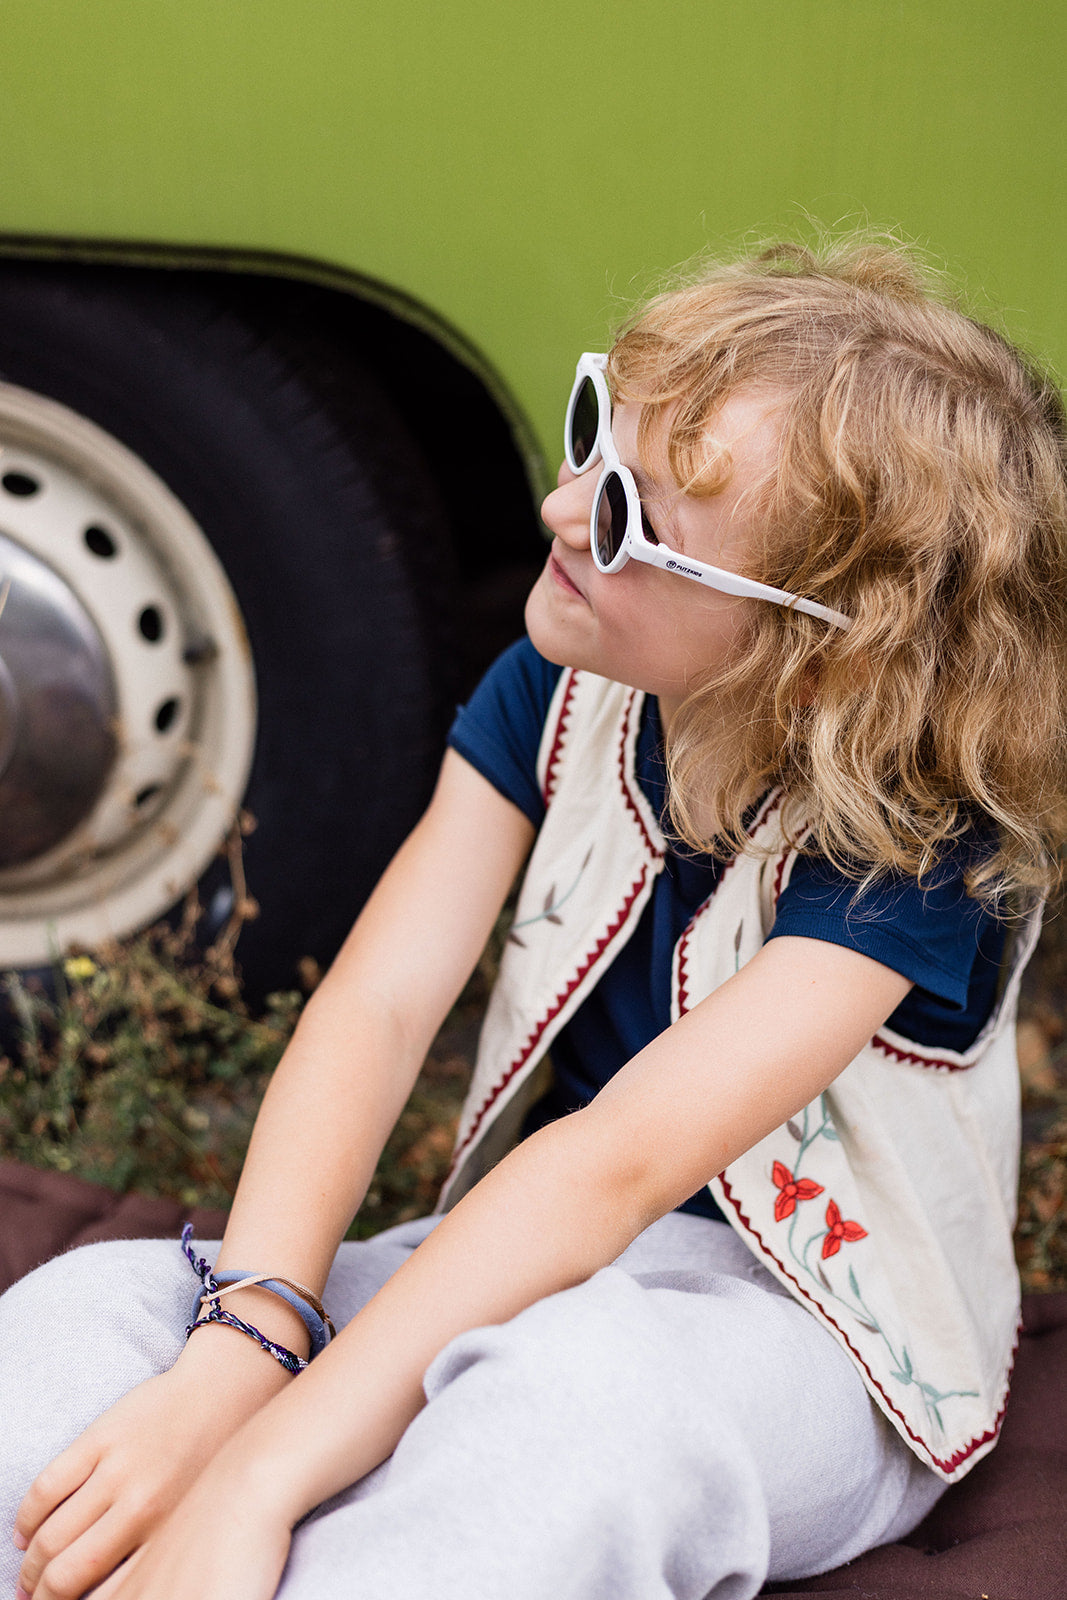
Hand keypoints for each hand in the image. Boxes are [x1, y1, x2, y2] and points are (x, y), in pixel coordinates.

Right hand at [13, 1335, 291, 1599]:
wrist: (227, 1390)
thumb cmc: (212, 1461)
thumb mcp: (195, 1518)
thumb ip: (154, 1554)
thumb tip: (114, 1593)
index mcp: (169, 1535)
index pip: (108, 1595)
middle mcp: (142, 1507)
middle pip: (67, 1572)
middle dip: (41, 1596)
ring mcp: (119, 1470)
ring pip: (51, 1535)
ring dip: (30, 1564)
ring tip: (27, 1575)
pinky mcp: (102, 1436)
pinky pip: (48, 1487)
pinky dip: (27, 1517)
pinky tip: (25, 1532)